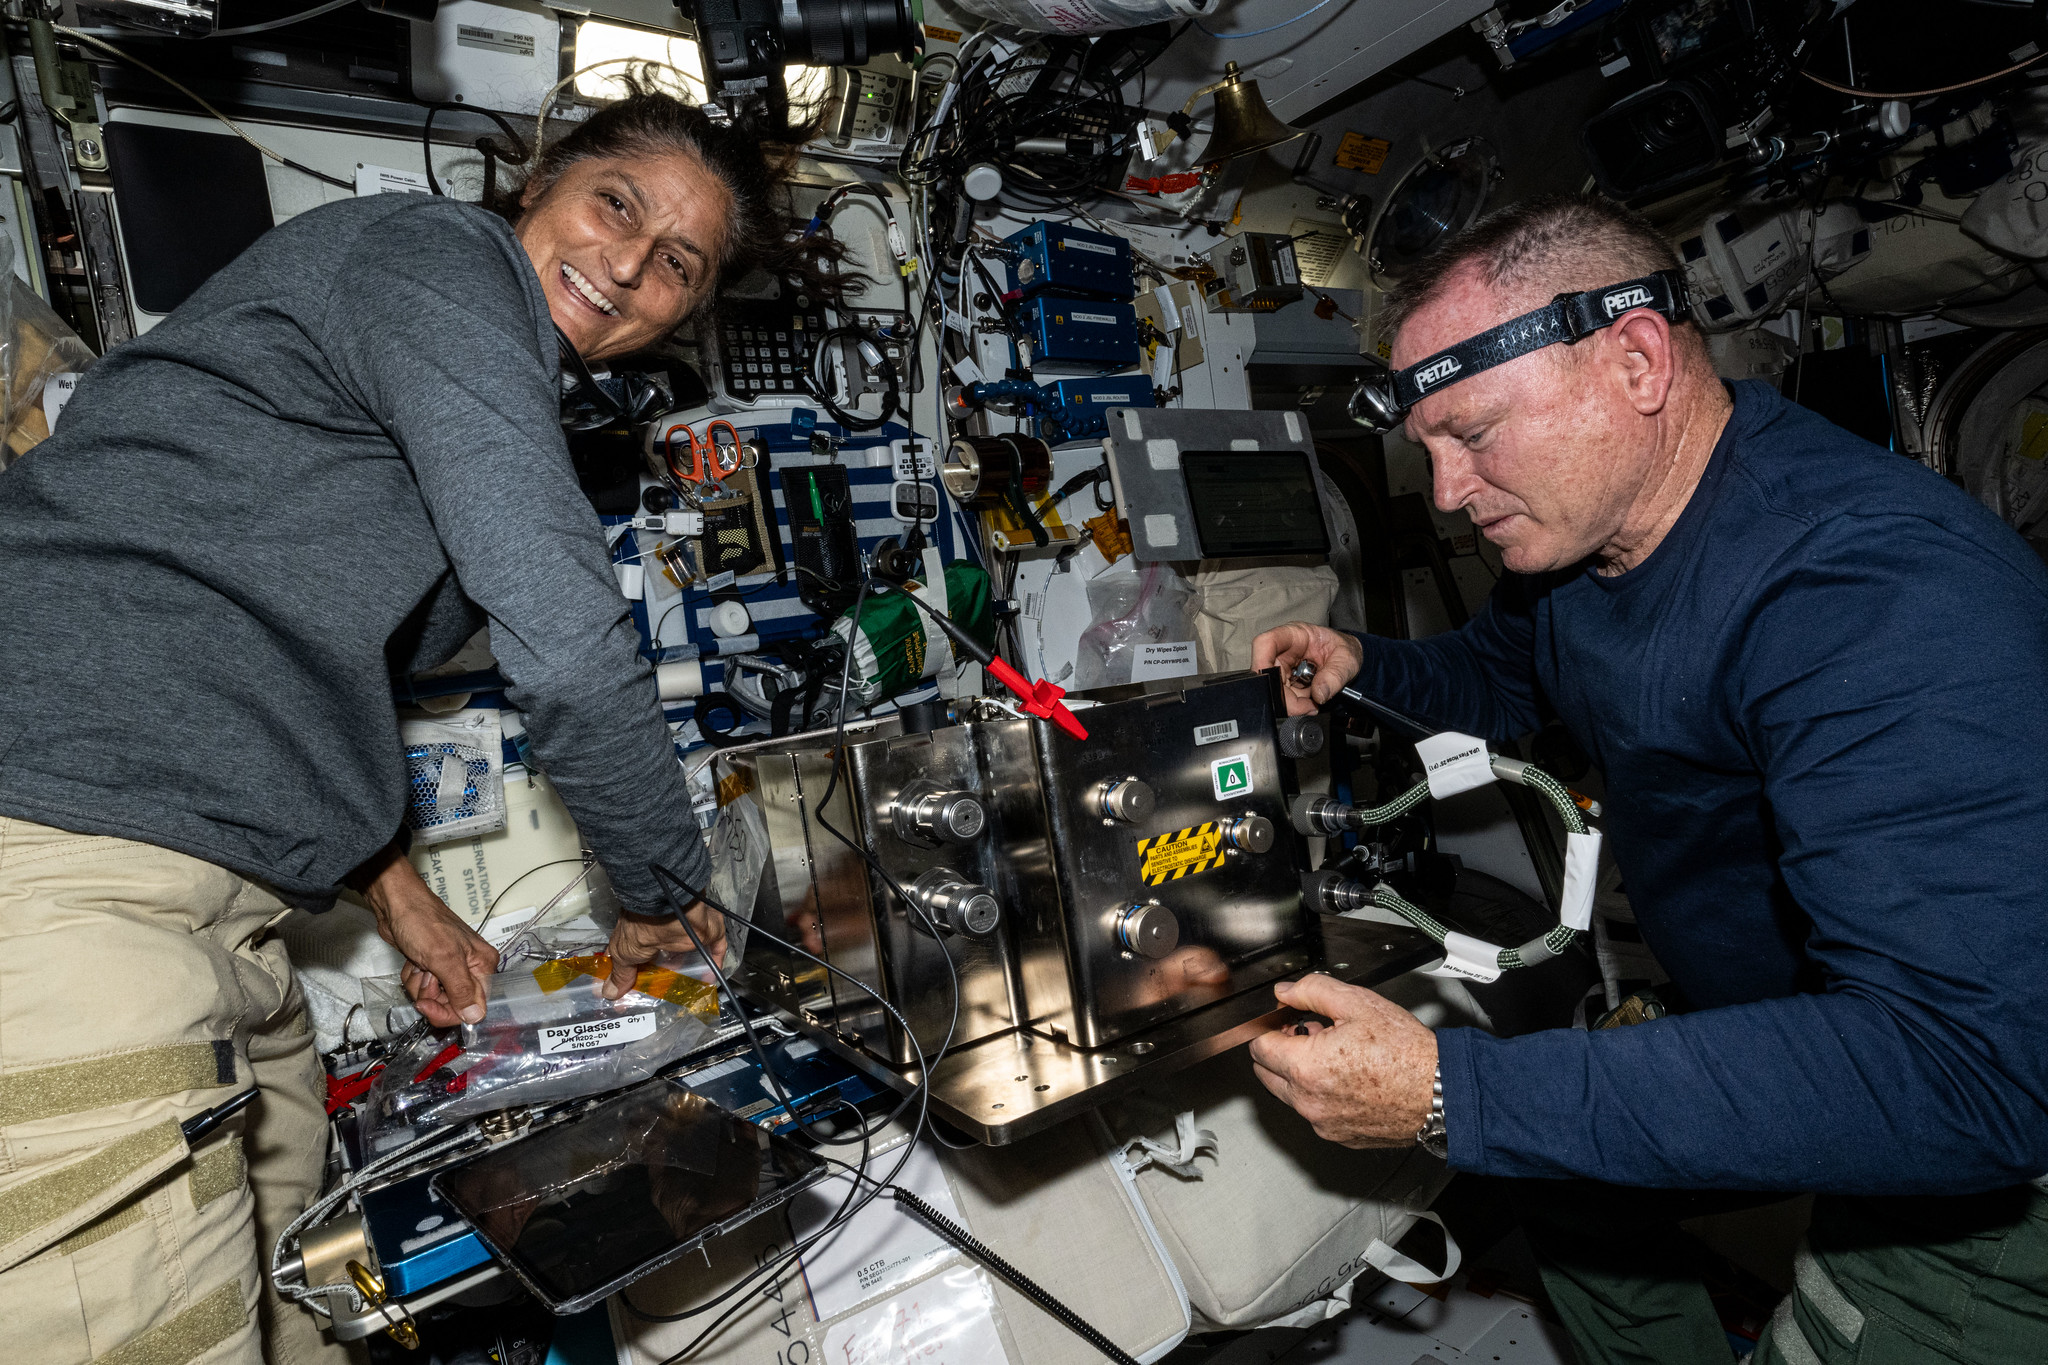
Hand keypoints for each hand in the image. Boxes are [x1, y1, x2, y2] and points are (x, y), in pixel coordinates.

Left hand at [351, 844, 499, 1027]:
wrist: (396, 905)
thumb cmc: (423, 922)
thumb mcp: (444, 959)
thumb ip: (461, 989)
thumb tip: (476, 1016)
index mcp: (482, 966)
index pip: (474, 1007)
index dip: (450, 1012)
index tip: (428, 1005)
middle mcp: (471, 968)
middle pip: (453, 1005)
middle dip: (431, 995)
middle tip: (424, 977)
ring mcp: (450, 968)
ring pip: (435, 998)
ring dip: (419, 986)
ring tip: (418, 964)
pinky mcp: (432, 967)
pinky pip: (423, 988)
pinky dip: (413, 979)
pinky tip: (413, 962)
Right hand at [603, 903, 725, 999]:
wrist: (672, 910)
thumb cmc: (642, 927)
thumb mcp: (624, 954)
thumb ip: (620, 974)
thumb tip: (609, 993)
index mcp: (641, 934)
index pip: (638, 957)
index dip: (636, 975)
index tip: (633, 993)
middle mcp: (664, 933)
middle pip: (664, 959)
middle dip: (663, 978)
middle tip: (660, 1000)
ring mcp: (687, 932)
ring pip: (689, 955)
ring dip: (687, 972)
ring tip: (684, 994)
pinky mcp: (708, 933)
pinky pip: (715, 950)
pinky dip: (714, 964)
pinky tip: (710, 980)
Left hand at [1248, 973, 1438, 1147]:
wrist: (1441, 1092)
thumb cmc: (1406, 1053)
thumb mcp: (1358, 1003)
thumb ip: (1312, 991)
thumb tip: (1286, 991)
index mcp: (1306, 1068)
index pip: (1258, 1046)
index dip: (1270, 1026)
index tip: (1283, 1019)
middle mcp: (1308, 1101)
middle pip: (1266, 1072)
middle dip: (1280, 1050)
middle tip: (1308, 1033)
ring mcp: (1322, 1123)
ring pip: (1289, 1094)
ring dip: (1299, 1073)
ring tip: (1333, 1054)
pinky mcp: (1338, 1136)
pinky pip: (1314, 1112)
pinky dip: (1319, 1094)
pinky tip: (1346, 1077)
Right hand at [1252, 623, 1363, 716]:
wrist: (1348, 660)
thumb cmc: (1345, 650)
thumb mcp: (1347, 659)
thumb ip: (1335, 676)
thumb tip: (1319, 694)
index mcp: (1294, 635)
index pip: (1266, 643)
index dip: (1261, 662)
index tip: (1272, 684)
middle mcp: (1283, 651)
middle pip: (1267, 674)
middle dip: (1284, 696)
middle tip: (1305, 706)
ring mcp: (1283, 667)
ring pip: (1274, 689)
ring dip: (1292, 702)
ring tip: (1314, 701)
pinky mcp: (1286, 682)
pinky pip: (1284, 697)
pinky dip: (1296, 704)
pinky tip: (1310, 700)